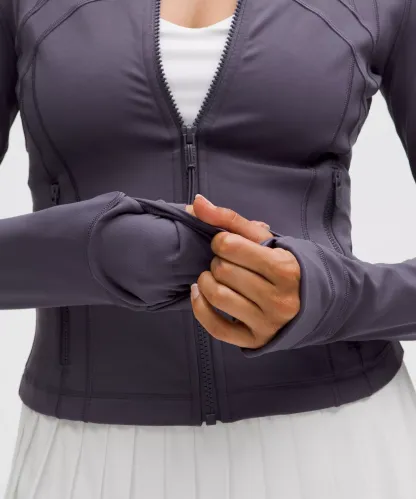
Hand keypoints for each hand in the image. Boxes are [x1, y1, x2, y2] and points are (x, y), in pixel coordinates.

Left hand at [188, 195, 300, 348]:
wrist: (313, 302)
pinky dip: (200, 307)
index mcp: (284, 269)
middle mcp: (279, 299)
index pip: (230, 246)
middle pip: (222, 270)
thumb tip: (196, 201)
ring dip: (205, 281)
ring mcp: (267, 323)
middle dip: (217, 261)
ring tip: (212, 276)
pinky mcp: (255, 340)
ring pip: (217, 296)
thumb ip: (230, 219)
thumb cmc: (286, 266)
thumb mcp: (265, 239)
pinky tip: (200, 293)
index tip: (226, 244)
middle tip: (225, 262)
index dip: (221, 241)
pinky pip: (216, 327)